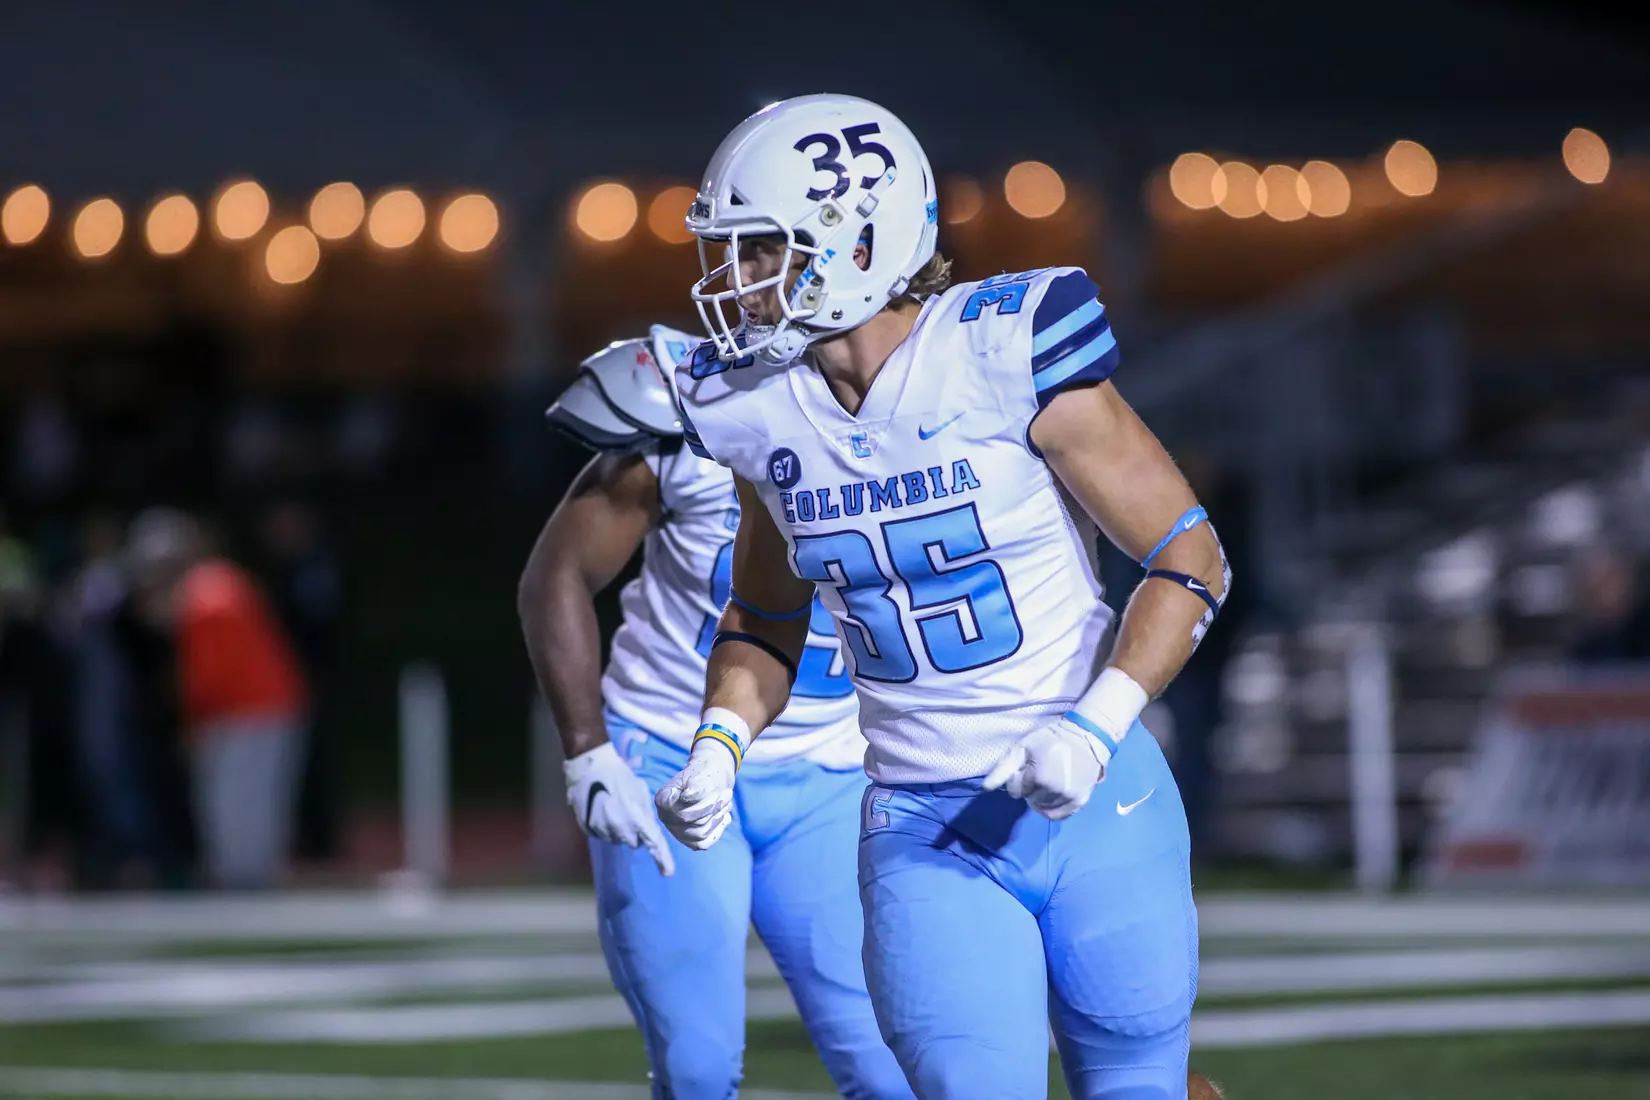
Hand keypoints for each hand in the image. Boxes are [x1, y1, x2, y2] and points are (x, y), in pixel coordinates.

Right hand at [563, 743, 674, 875]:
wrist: (591, 767)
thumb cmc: (620, 776)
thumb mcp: (640, 791)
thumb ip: (646, 812)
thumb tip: (648, 826)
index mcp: (637, 818)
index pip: (654, 842)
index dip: (662, 858)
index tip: (668, 873)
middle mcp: (620, 828)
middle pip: (634, 843)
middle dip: (636, 833)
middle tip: (631, 814)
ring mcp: (602, 830)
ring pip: (617, 840)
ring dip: (619, 831)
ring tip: (614, 809)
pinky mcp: (588, 829)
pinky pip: (603, 835)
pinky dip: (605, 828)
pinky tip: (602, 811)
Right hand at [654, 740, 737, 849]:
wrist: (711, 773)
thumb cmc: (706, 772)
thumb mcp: (703, 774)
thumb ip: (696, 787)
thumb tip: (688, 797)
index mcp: (663, 799)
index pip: (684, 813)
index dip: (704, 805)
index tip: (715, 789)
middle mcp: (665, 816)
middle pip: (694, 823)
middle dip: (713, 809)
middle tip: (727, 794)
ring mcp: (675, 828)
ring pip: (700, 834)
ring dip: (717, 819)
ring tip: (726, 803)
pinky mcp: (688, 837)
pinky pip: (703, 844)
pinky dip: (717, 831)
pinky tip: (724, 817)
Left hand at [982, 717, 1110, 820]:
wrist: (1086, 736)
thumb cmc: (1051, 739)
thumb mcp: (1022, 748)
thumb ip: (1003, 769)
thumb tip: (985, 788)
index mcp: (1038, 778)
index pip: (1015, 791)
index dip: (1017, 778)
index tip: (1026, 766)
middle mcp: (1054, 792)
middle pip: (1028, 799)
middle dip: (1029, 787)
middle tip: (1038, 770)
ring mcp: (1069, 798)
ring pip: (1042, 807)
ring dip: (1040, 797)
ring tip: (1047, 779)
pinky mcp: (1080, 802)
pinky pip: (1058, 815)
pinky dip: (1051, 808)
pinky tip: (1051, 796)